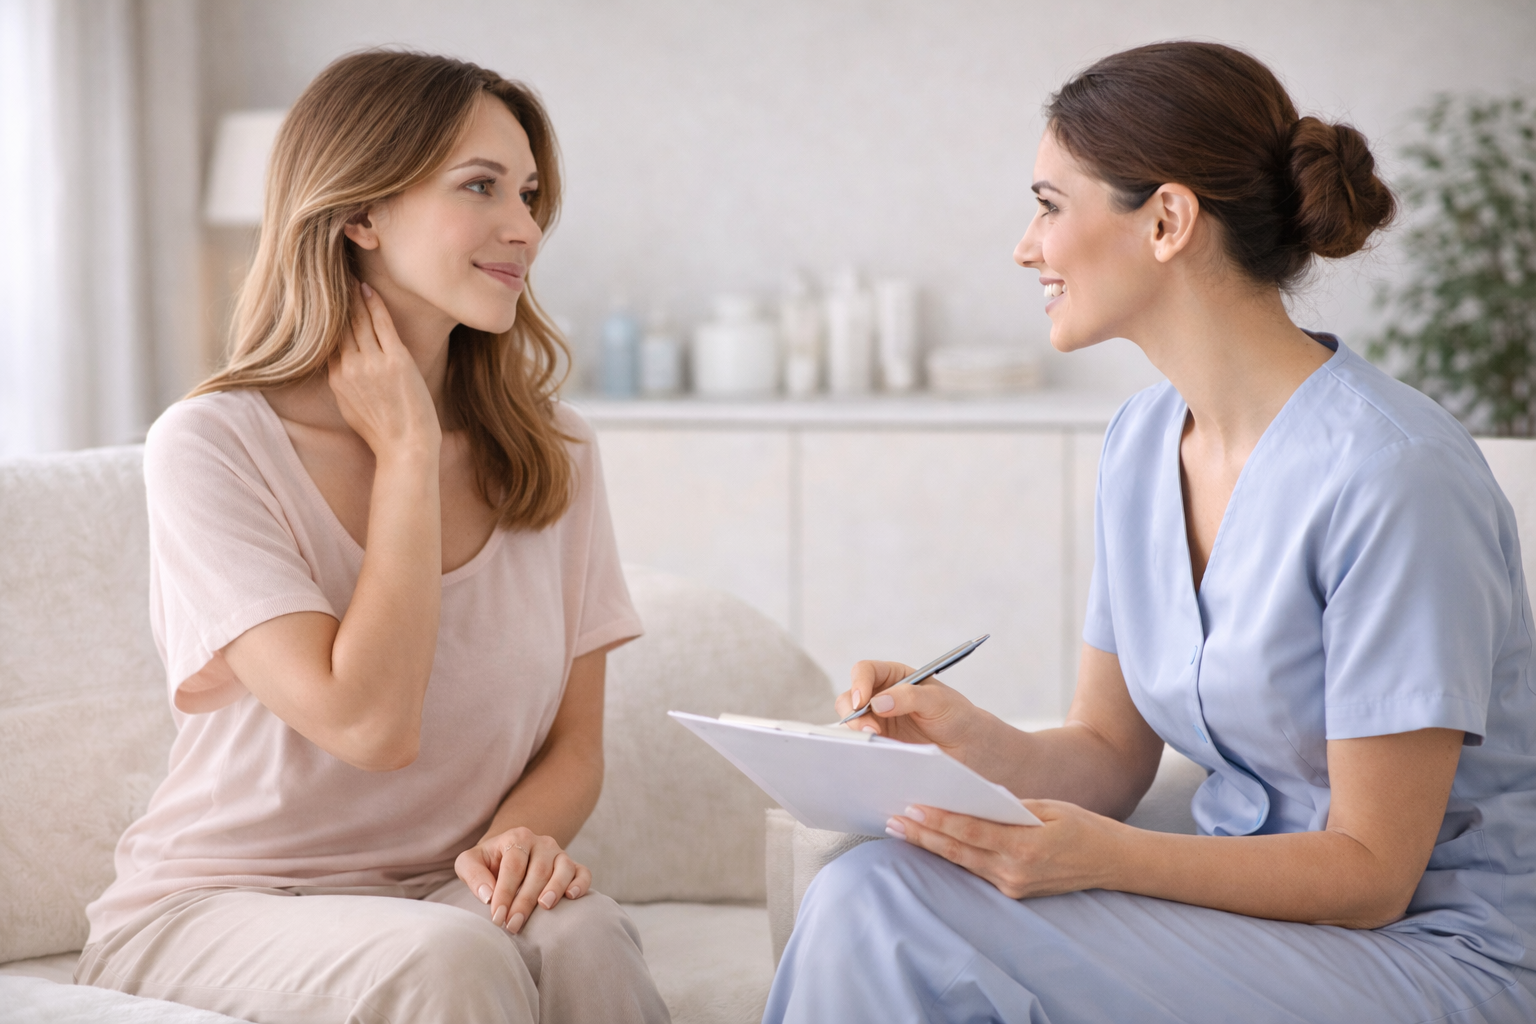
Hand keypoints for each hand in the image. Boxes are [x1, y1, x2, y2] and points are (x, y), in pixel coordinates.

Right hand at [327, 280, 441, 460]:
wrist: (406, 448)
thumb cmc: (384, 431)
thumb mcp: (351, 408)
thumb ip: (343, 383)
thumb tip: (340, 365)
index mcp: (337, 379)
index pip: (328, 340)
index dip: (326, 318)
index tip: (324, 298)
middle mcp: (350, 368)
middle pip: (339, 326)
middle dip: (337, 300)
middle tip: (334, 276)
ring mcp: (372, 363)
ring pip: (358, 321)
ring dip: (354, 296)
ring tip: (350, 276)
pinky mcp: (395, 360)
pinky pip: (382, 324)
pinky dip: (375, 304)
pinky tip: (369, 290)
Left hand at [456, 827, 591, 933]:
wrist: (506, 855)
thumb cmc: (487, 863)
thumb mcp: (470, 863)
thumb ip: (473, 874)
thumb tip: (487, 896)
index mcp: (517, 838)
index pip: (513, 867)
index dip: (505, 893)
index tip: (497, 917)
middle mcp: (542, 842)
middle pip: (538, 870)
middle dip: (525, 900)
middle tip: (513, 925)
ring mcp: (560, 853)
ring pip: (564, 868)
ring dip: (555, 888)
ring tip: (544, 907)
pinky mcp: (573, 866)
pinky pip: (583, 872)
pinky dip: (581, 884)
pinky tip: (571, 896)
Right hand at [835, 660, 983, 752]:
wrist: (965, 744)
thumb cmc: (954, 714)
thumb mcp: (937, 700)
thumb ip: (909, 697)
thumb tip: (877, 703)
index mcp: (894, 676)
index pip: (865, 671)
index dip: (859, 683)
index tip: (863, 702)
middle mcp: (881, 695)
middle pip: (850, 697)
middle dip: (853, 712)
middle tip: (870, 730)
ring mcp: (878, 720)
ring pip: (850, 720)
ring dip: (856, 730)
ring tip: (875, 740)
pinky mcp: (879, 741)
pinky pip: (861, 742)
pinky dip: (862, 745)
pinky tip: (876, 751)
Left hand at [885, 799, 1125, 898]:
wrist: (1115, 863)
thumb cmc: (1084, 827)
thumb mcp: (1049, 807)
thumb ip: (1010, 808)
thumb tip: (973, 801)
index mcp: (1026, 846)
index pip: (971, 831)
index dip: (939, 820)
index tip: (912, 807)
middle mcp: (1015, 871)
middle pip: (958, 850)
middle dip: (922, 835)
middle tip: (892, 820)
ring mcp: (1014, 885)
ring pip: (963, 862)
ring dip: (931, 846)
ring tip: (902, 830)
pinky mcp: (1014, 891)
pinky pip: (977, 870)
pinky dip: (954, 855)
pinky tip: (934, 844)